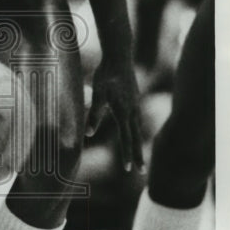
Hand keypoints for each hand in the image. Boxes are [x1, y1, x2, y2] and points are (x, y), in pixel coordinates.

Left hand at [85, 57, 144, 173]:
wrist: (119, 56)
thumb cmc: (105, 74)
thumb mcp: (96, 93)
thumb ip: (94, 114)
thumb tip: (88, 134)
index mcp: (123, 111)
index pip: (126, 138)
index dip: (126, 154)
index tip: (129, 169)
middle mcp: (132, 109)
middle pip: (135, 137)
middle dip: (137, 156)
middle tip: (141, 173)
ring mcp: (135, 103)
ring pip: (137, 128)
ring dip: (137, 143)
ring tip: (138, 157)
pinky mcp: (134, 98)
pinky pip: (136, 118)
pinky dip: (136, 129)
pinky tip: (134, 130)